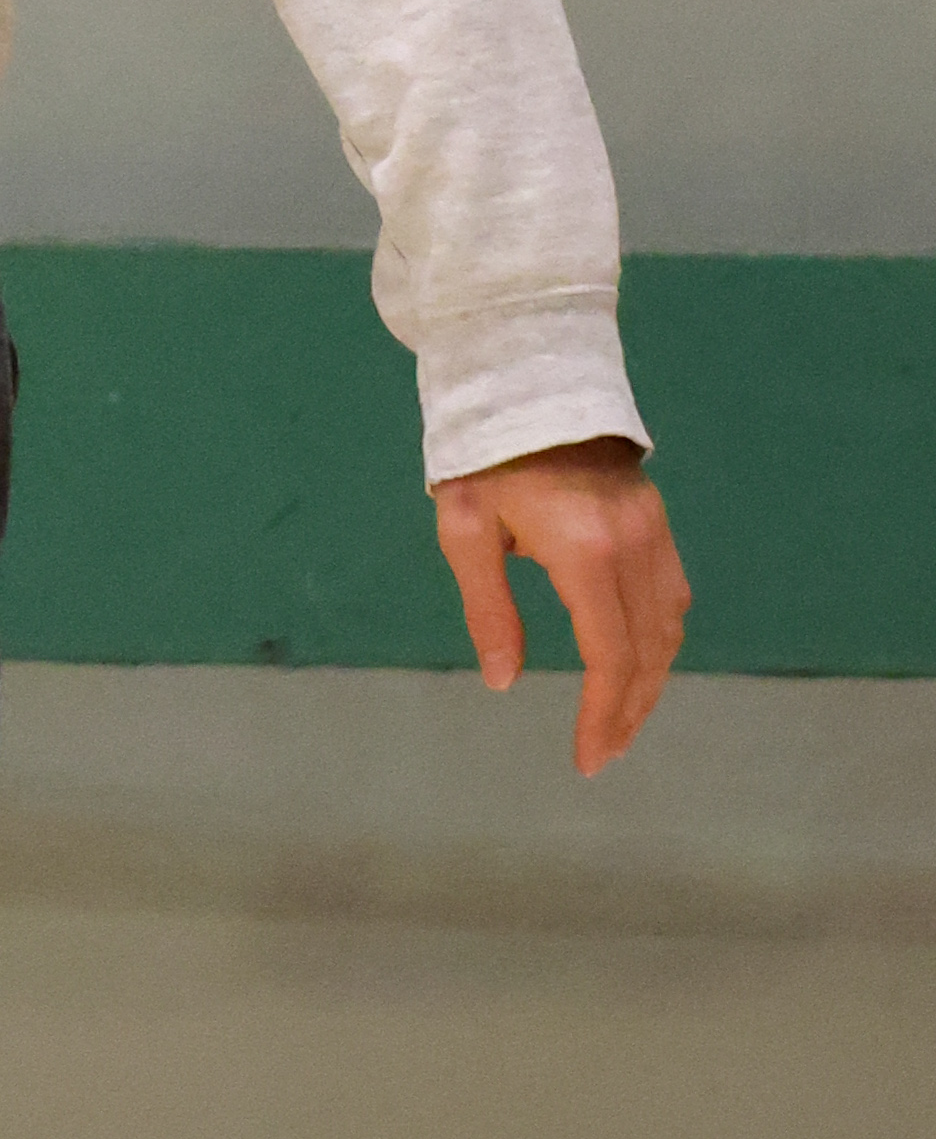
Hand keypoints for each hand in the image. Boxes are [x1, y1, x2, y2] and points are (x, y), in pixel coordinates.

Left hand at [432, 438, 689, 772]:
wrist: (530, 380)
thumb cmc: (484, 456)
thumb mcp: (465, 531)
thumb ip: (489, 609)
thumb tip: (505, 680)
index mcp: (584, 552)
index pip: (609, 655)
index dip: (602, 713)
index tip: (588, 758)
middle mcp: (633, 546)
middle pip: (649, 651)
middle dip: (629, 710)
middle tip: (604, 753)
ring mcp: (654, 531)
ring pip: (670, 626)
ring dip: (650, 680)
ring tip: (620, 720)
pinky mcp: (657, 521)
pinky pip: (673, 595)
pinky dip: (661, 638)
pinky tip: (640, 661)